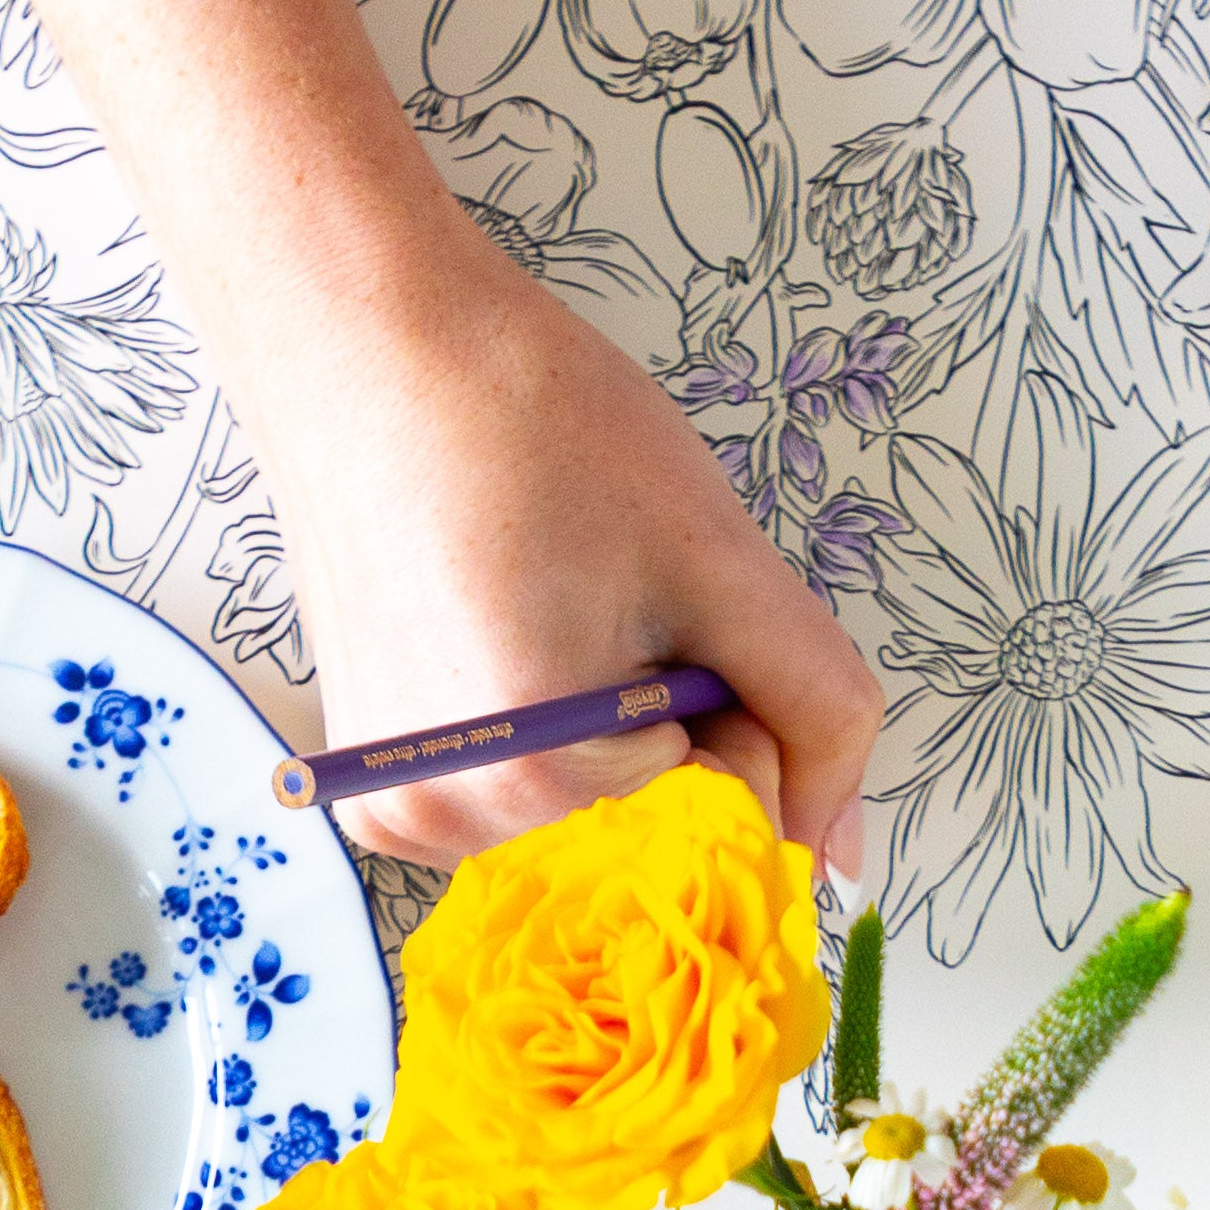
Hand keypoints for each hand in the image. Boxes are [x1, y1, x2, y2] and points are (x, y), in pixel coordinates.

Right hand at [246, 226, 882, 871]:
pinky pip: (522, 813)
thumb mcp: (721, 560)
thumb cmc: (535, 424)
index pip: (729, 822)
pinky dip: (547, 748)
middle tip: (605, 602)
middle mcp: (453, 821)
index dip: (734, 713)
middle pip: (658, 835)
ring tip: (544, 611)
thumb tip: (840, 858)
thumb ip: (816, 713)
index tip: (672, 617)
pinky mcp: (373, 792)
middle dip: (674, 730)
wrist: (369, 351)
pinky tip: (503, 642)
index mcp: (542, 772)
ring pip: (596, 827)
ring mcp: (400, 815)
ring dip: (610, 738)